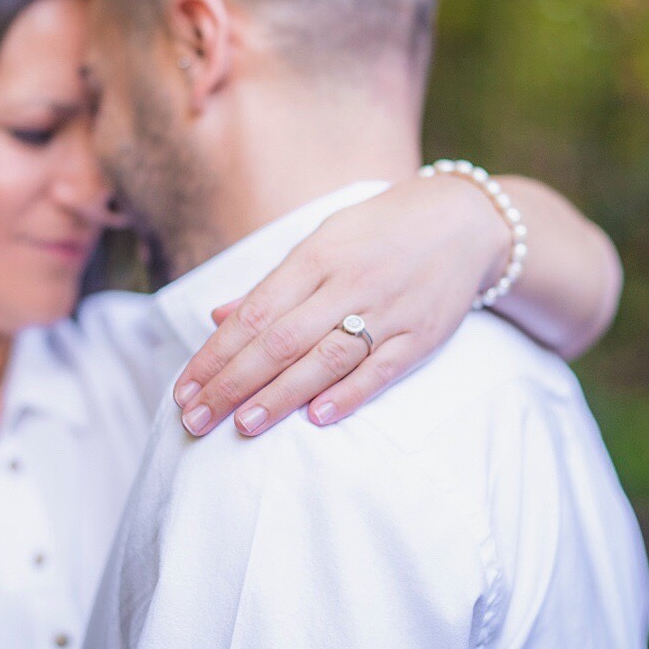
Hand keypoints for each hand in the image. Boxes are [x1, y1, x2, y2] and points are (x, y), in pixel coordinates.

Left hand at [172, 174, 508, 436]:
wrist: (464, 223)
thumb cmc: (379, 233)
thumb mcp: (322, 242)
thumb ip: (272, 286)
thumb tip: (217, 318)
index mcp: (315, 257)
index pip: (255, 313)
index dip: (216, 353)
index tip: (184, 387)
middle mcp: (347, 284)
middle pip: (280, 341)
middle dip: (233, 383)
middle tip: (197, 418)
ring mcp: (387, 311)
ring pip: (325, 359)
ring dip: (281, 395)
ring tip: (244, 425)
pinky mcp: (420, 336)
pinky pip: (380, 370)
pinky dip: (348, 395)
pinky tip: (316, 418)